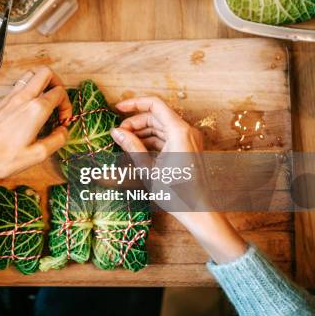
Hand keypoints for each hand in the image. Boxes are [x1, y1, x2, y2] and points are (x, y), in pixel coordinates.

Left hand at [0, 66, 72, 201]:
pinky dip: (29, 91)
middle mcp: (23, 98)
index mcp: (35, 109)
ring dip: (42, 84)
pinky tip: (27, 110)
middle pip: (46, 73)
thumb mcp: (37, 155)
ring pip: (30, 75)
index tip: (63, 121)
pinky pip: (18, 86)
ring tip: (44, 103)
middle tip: (58, 102)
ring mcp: (9, 98)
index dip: (67, 105)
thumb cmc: (2, 159)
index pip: (59, 92)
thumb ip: (57, 140)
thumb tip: (63, 130)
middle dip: (57, 83)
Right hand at [110, 96, 246, 262]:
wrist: (199, 212)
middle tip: (118, 135)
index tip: (117, 108)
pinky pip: (166, 137)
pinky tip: (136, 149)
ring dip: (141, 132)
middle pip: (155, 116)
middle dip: (135, 122)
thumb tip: (115, 132)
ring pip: (160, 126)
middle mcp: (186, 131)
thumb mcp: (148, 169)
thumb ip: (131, 146)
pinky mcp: (187, 148)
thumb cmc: (176, 194)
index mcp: (179, 132)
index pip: (155, 104)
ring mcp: (188, 139)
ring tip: (124, 143)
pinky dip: (151, 140)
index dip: (134, 103)